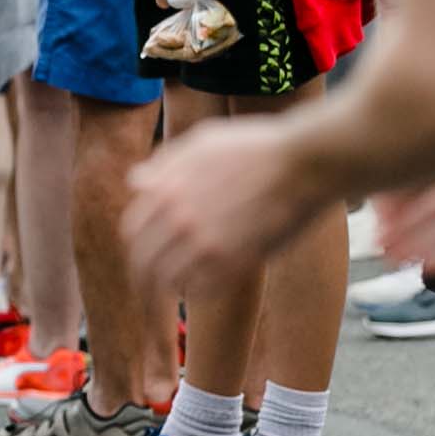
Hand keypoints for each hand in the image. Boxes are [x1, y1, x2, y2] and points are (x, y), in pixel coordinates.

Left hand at [125, 115, 320, 292]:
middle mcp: (178, 219)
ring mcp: (206, 242)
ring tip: (180, 289)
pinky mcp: (236, 261)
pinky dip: (198, 292)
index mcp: (164, 190)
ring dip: (171, 287)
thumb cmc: (255, 147)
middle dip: (144, 278)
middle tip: (150, 289)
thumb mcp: (200, 143)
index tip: (145, 254)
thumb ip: (164, 164)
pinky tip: (204, 288)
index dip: (136, 246)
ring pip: (169, 281)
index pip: (132, 231)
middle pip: (143, 262)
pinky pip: (203, 290)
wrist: (302, 162)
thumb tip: (136, 182)